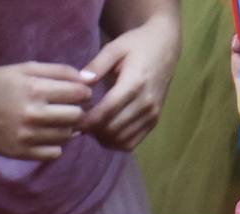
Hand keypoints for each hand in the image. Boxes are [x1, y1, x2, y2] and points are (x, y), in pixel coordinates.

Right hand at [0, 62, 91, 162]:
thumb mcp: (24, 68)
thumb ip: (58, 72)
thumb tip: (89, 78)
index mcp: (35, 89)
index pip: (79, 93)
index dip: (84, 92)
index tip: (77, 93)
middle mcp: (33, 114)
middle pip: (76, 116)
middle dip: (78, 111)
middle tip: (68, 108)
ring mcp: (26, 136)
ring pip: (66, 136)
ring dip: (67, 128)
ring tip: (55, 121)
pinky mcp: (19, 153)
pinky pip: (53, 154)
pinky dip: (55, 145)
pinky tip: (46, 135)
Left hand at [81, 15, 180, 151]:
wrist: (165, 46)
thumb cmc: (137, 44)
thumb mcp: (115, 47)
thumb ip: (97, 65)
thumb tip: (80, 81)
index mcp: (135, 82)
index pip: (106, 111)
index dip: (87, 121)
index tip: (73, 120)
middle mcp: (146, 102)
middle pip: (112, 129)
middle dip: (92, 130)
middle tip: (80, 123)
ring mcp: (151, 114)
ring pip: (120, 140)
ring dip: (102, 138)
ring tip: (92, 125)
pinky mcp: (154, 121)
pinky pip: (131, 143)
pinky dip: (115, 142)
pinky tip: (106, 131)